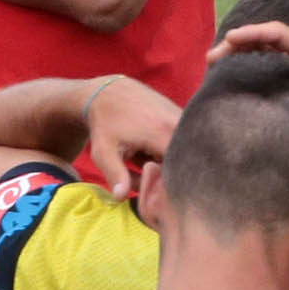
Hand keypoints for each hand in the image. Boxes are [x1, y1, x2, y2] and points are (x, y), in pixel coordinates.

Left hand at [84, 76, 180, 197]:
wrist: (108, 91)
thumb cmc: (105, 124)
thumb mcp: (104, 152)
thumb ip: (115, 175)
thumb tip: (121, 197)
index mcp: (163, 133)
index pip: (180, 170)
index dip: (168, 185)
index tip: (151, 188)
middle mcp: (179, 124)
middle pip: (184, 161)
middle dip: (167, 174)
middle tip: (142, 171)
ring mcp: (183, 117)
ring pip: (183, 151)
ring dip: (167, 161)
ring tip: (142, 156)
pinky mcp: (182, 115)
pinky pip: (182, 141)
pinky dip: (169, 150)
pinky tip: (148, 148)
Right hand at [210, 21, 288, 159]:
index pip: (276, 35)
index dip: (252, 33)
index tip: (230, 39)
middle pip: (261, 44)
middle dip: (235, 45)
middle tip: (211, 58)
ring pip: (256, 60)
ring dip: (235, 60)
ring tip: (212, 69)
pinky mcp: (284, 94)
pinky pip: (259, 79)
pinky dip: (241, 78)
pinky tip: (225, 85)